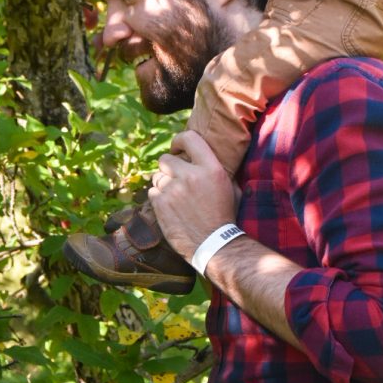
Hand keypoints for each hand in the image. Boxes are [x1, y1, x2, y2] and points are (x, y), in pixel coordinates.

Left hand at [148, 130, 237, 261]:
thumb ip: (216, 168)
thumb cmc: (225, 215)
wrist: (214, 244)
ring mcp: (173, 190)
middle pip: (166, 159)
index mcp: (210, 168)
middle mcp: (190, 175)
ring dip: (163, 183)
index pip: (189, 138)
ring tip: (174, 195)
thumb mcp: (230, 186)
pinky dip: (158, 198)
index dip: (179, 140)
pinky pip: (152, 192)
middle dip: (169, 167)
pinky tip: (169, 206)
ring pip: (157, 176)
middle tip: (176, 177)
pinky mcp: (161, 204)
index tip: (178, 148)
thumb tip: (206, 155)